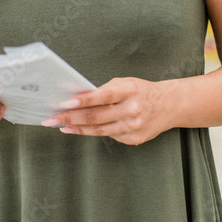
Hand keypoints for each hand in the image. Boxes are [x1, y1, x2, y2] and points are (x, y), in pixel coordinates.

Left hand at [42, 77, 172, 145]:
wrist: (170, 105)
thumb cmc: (142, 91)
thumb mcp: (125, 83)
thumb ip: (104, 91)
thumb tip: (78, 98)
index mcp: (130, 90)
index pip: (102, 96)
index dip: (83, 101)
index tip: (64, 104)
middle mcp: (133, 109)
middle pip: (97, 117)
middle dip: (71, 118)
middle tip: (52, 119)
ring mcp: (134, 126)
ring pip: (100, 130)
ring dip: (78, 129)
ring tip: (62, 126)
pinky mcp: (135, 139)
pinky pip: (110, 136)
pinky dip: (95, 132)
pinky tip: (83, 129)